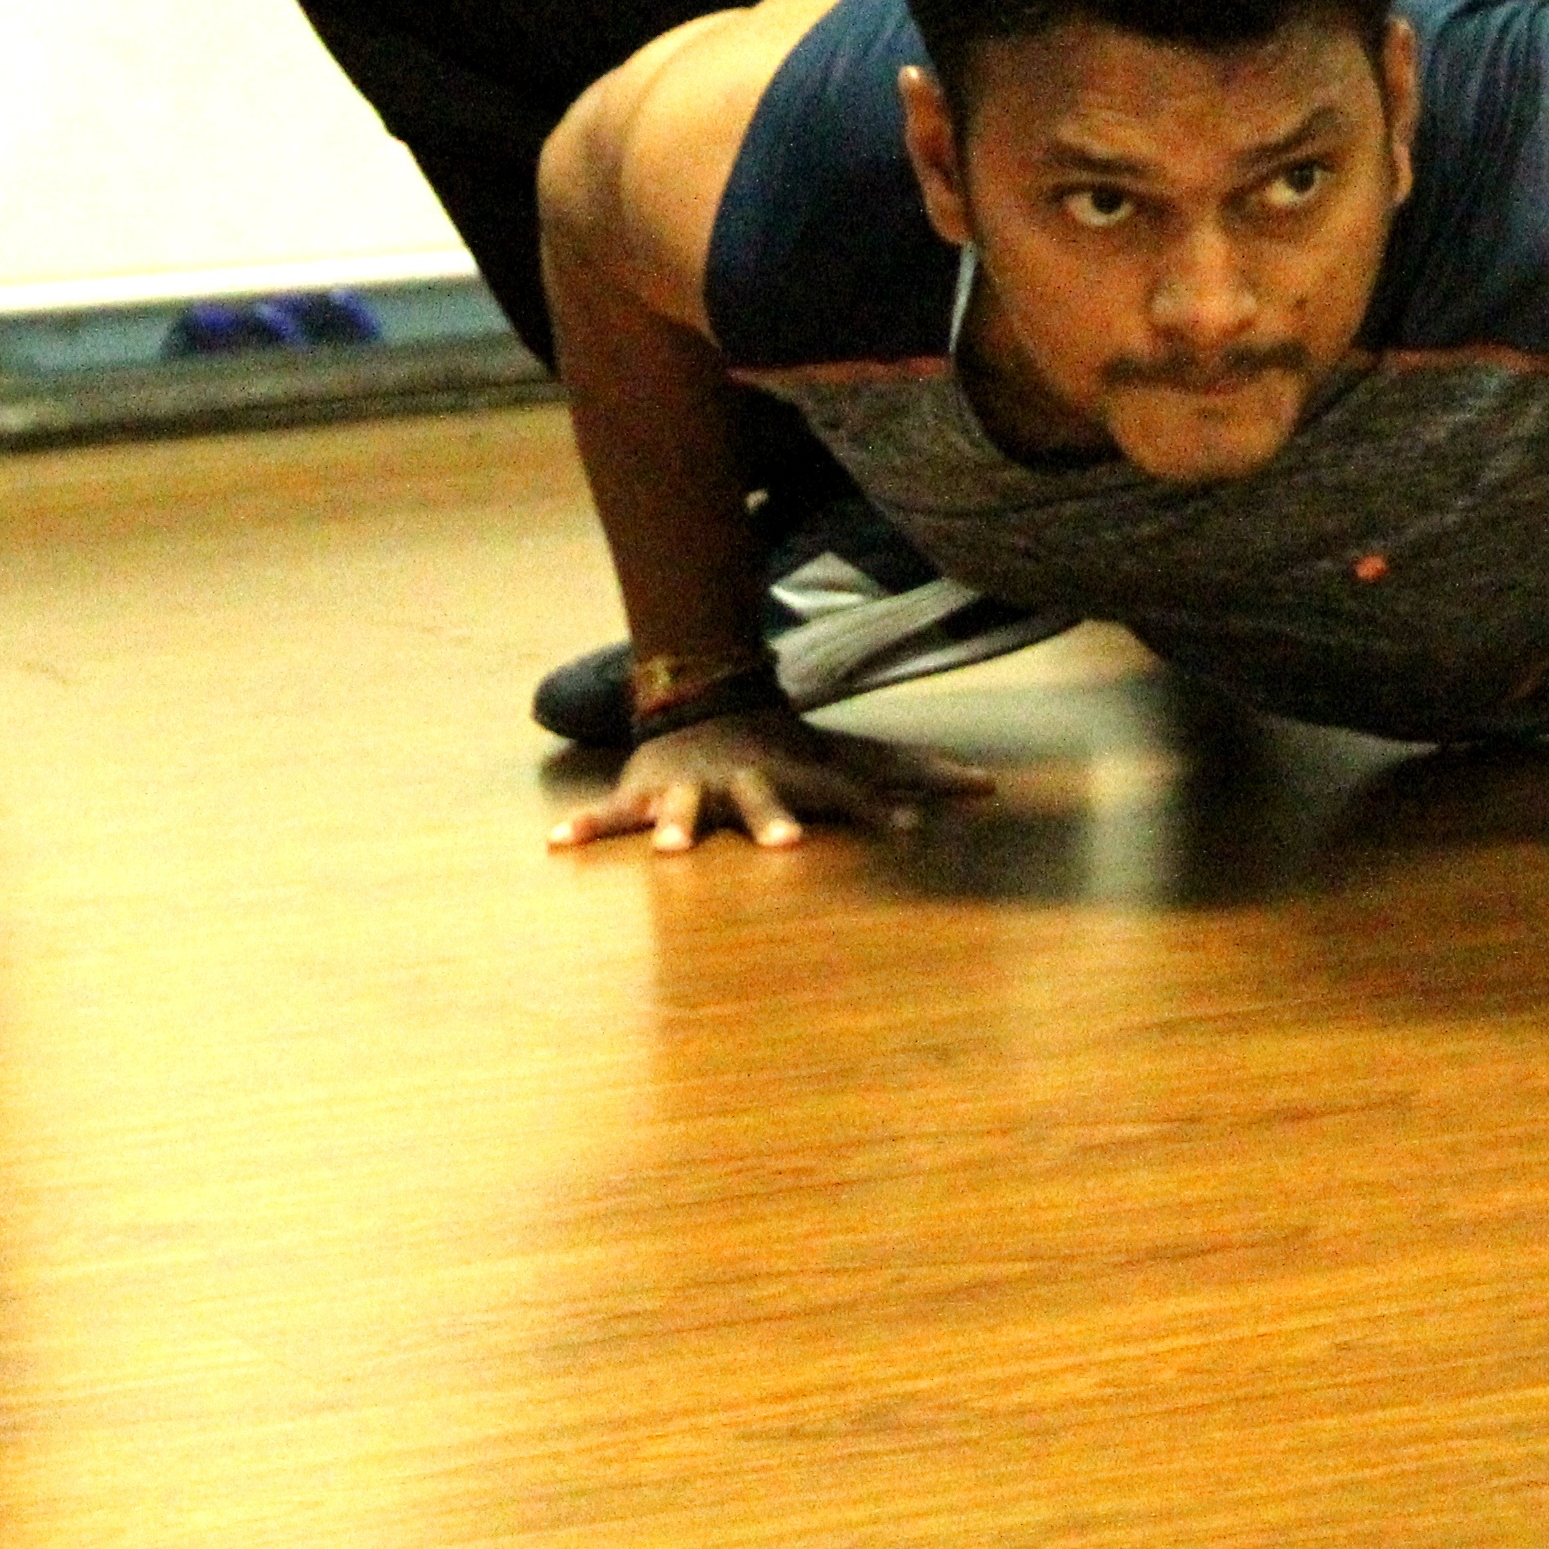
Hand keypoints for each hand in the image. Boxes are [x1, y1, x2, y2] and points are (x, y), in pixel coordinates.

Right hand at [547, 707, 993, 853]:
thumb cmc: (792, 746)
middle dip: (775, 820)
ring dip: (678, 826)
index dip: (881, 808)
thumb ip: (916, 776)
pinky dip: (587, 827)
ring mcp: (696, 787)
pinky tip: (557, 846)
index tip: (916, 831)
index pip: (849, 792)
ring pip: (683, 809)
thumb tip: (991, 787)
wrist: (707, 696)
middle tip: (792, 846)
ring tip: (673, 851)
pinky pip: (611, 813)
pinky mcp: (648, 793)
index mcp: (799, 776)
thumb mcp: (853, 758)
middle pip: (766, 800)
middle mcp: (748, 780)